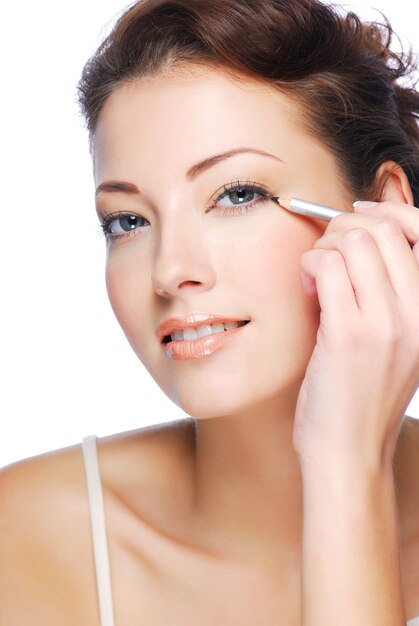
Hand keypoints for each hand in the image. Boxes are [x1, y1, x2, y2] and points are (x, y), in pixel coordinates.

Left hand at [293, 199, 418, 471]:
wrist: (349, 453)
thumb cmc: (361, 397)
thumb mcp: (393, 342)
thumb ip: (384, 293)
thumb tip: (354, 240)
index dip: (389, 210)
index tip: (357, 212)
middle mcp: (417, 313)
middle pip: (383, 229)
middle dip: (345, 226)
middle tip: (325, 252)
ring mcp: (386, 323)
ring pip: (353, 241)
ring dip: (324, 246)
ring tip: (314, 275)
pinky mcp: (348, 334)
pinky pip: (326, 265)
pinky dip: (309, 264)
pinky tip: (305, 289)